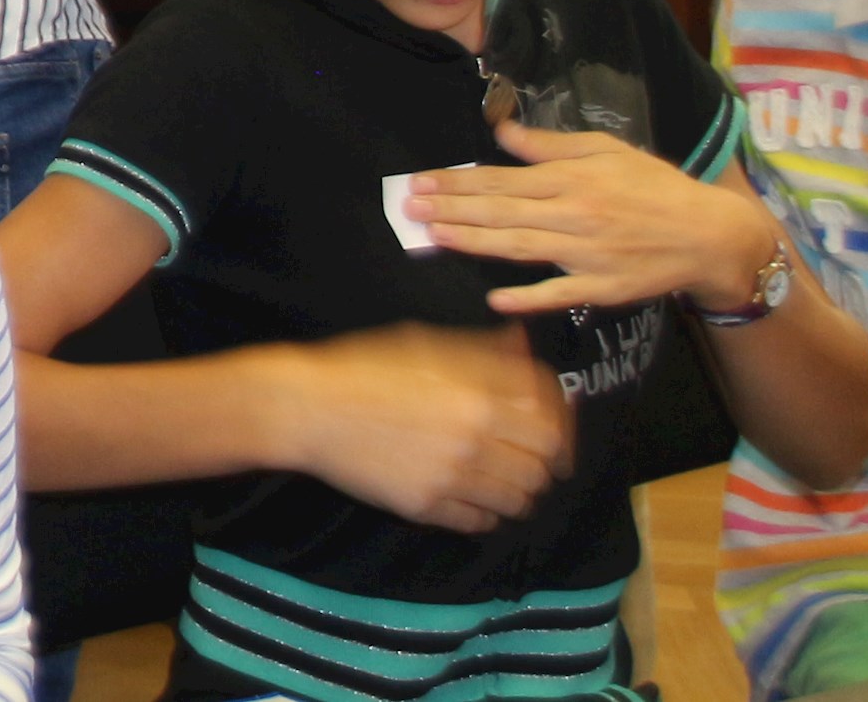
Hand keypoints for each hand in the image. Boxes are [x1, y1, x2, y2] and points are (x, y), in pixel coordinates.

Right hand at [274, 323, 570, 531]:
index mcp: (478, 398)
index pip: (551, 431)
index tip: (554, 441)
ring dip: (514, 493)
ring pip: (516, 502)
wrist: (307, 407)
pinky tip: (466, 497)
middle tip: (522, 461)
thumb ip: (481, 350)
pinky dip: (482, 514)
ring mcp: (449, 479)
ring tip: (495, 480)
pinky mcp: (425, 507)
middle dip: (538, 466)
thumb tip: (524, 344)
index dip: (560, 437)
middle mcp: (472, 442)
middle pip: (539, 471)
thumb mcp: (424, 344)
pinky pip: (479, 523)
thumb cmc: (363, 367)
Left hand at [413, 123, 786, 314]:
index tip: (422, 182)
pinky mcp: (603, 288)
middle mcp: (574, 214)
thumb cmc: (655, 187)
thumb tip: (502, 132)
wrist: (710, 235)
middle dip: (453, 209)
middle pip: (502, 211)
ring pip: (520, 247)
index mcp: (572, 180)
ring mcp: (587, 254)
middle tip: (410, 208)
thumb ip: (551, 145)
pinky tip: (495, 297)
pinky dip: (528, 297)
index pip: (502, 179)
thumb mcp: (606, 151)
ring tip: (434, 236)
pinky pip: (560, 293)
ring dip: (474, 242)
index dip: (458, 181)